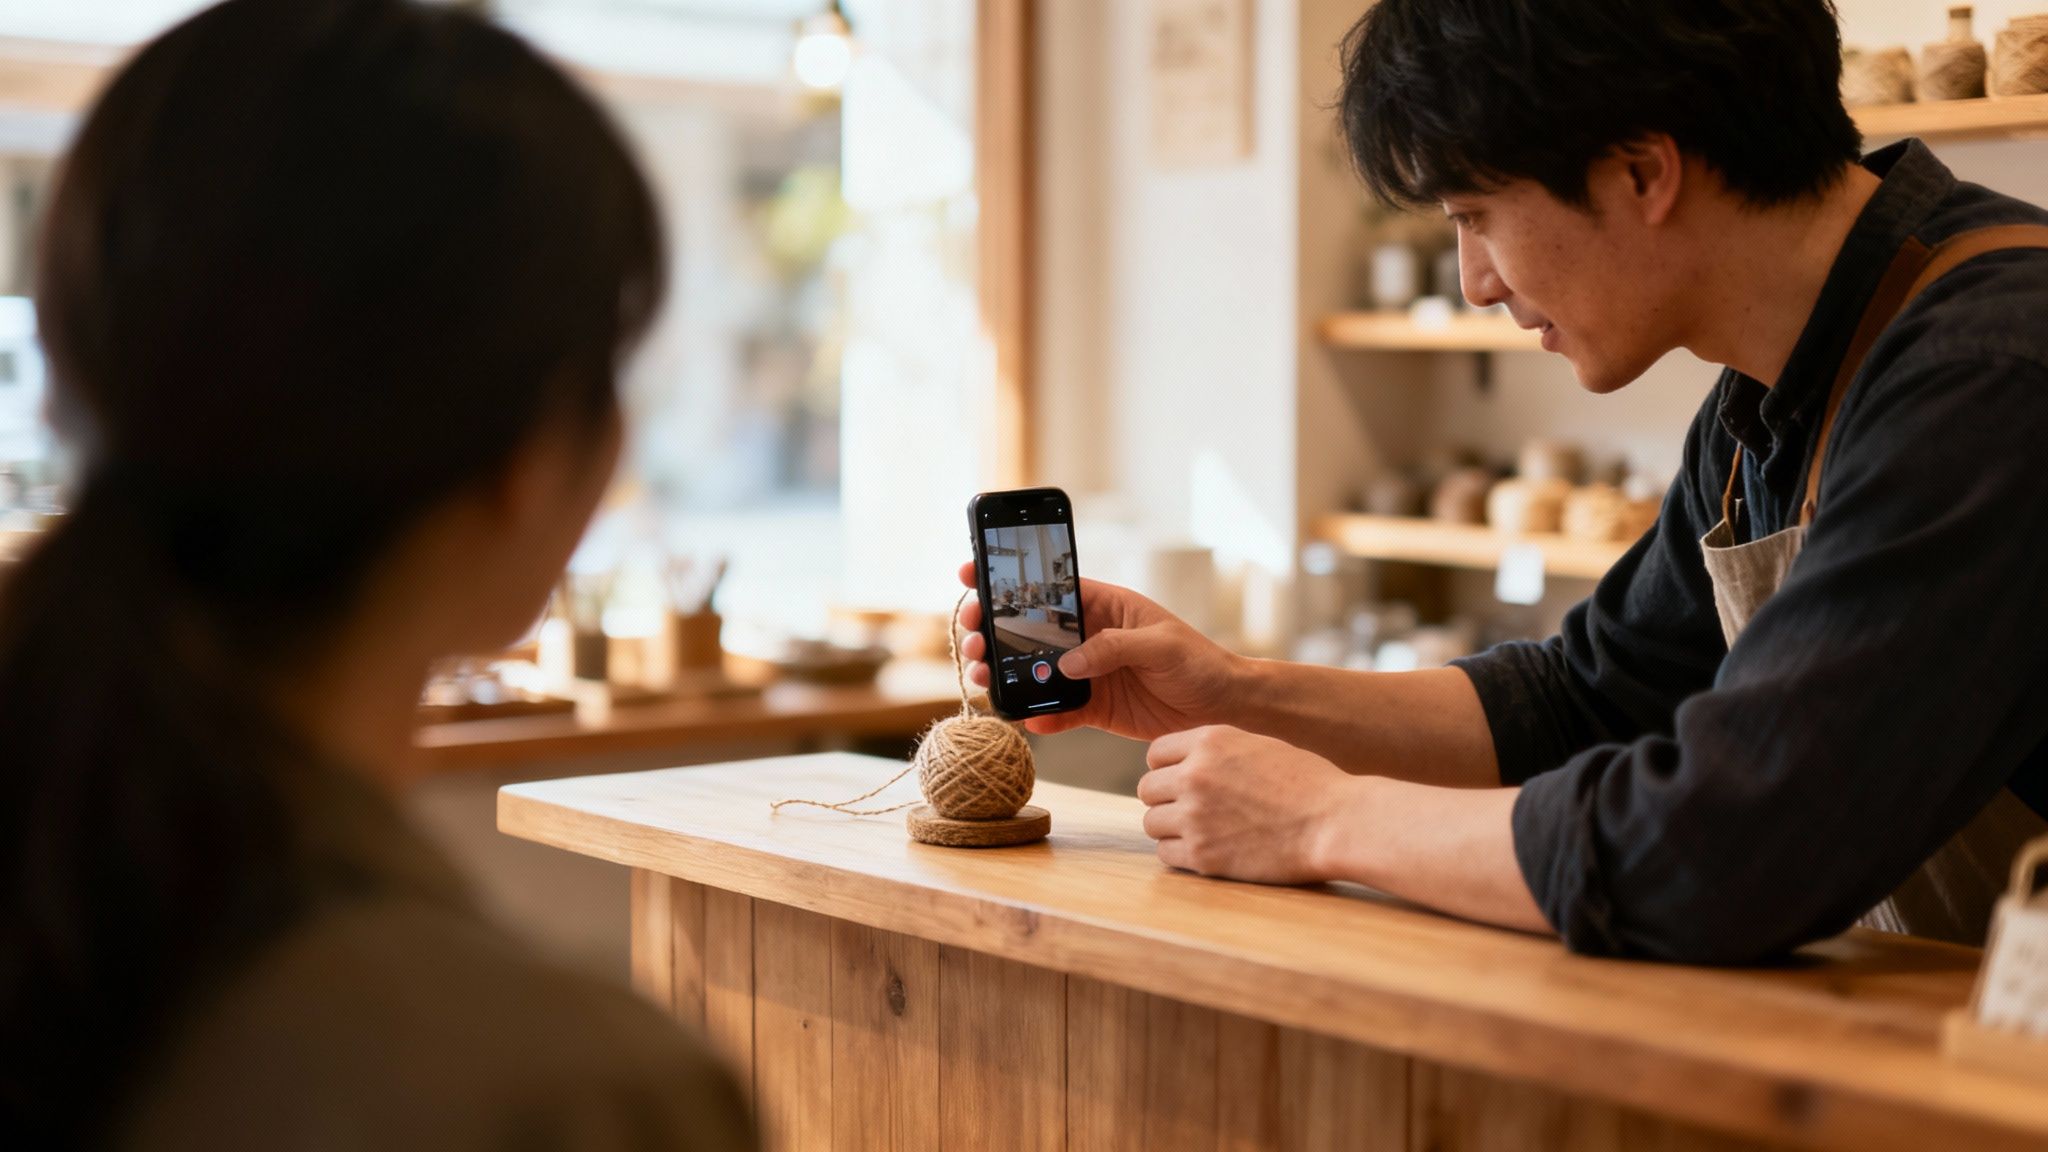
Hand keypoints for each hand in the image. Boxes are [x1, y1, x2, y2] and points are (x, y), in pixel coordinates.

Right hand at [955, 561, 1245, 738]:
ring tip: (986, 680)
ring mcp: (1088, 673)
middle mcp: (1089, 637)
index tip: (972, 575)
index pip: (1048, 588)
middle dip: (993, 633)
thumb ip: (1114, 647)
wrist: (1223, 706)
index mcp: (1104, 607)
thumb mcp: (1161, 645)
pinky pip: (1058, 712)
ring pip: (1035, 671)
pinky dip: (1040, 717)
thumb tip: (1068, 662)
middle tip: (972, 643)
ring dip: (1006, 675)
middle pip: (1029, 630)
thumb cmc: (1200, 661)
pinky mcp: (1094, 708)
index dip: (1008, 581)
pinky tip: (1027, 719)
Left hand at [1136, 725, 1360, 884]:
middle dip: (1166, 800)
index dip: (1168, 769)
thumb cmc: (1307, 784)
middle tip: (1193, 810)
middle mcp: (1194, 775)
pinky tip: (1209, 850)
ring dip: (1171, 828)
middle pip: (1148, 790)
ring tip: (1203, 831)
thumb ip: (1216, 752)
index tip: (1184, 782)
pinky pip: (1166, 854)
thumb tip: (1183, 764)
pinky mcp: (1202, 855)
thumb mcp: (1258, 746)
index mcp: (1209, 741)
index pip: (1155, 754)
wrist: (1335, 823)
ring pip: (1152, 823)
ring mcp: (1195, 816)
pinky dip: (1181, 854)